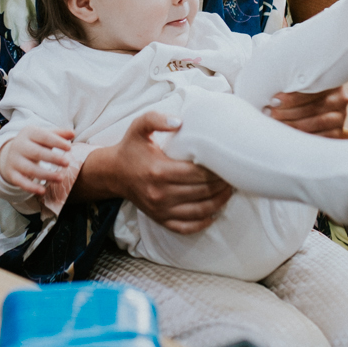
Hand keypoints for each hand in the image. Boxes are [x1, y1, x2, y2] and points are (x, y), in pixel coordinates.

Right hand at [0, 126, 75, 195]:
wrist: (9, 154)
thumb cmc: (34, 143)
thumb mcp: (44, 135)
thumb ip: (58, 134)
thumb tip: (72, 133)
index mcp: (29, 133)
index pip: (44, 136)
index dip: (57, 142)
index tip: (69, 148)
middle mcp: (19, 145)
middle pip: (37, 153)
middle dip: (52, 158)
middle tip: (67, 163)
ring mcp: (14, 160)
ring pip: (30, 169)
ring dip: (46, 174)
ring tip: (60, 178)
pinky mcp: (12, 174)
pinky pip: (21, 182)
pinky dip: (31, 187)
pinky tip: (43, 191)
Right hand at [79, 111, 232, 233]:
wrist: (113, 173)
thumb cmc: (131, 148)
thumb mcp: (139, 127)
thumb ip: (157, 119)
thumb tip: (180, 122)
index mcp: (159, 170)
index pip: (198, 174)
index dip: (217, 170)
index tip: (228, 162)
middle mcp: (160, 193)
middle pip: (202, 191)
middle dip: (222, 184)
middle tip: (234, 175)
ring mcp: (160, 209)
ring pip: (200, 211)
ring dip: (219, 202)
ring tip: (229, 190)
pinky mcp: (160, 219)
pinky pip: (187, 227)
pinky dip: (204, 222)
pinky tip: (214, 211)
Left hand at [268, 86, 347, 136]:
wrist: (314, 111)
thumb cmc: (299, 94)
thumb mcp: (298, 87)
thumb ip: (291, 87)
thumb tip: (272, 97)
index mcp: (330, 82)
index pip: (312, 90)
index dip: (291, 97)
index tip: (274, 101)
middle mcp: (339, 99)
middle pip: (313, 107)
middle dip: (288, 112)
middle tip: (271, 113)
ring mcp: (339, 117)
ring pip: (316, 122)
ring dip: (293, 124)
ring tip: (276, 123)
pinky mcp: (336, 133)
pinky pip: (320, 136)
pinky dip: (303, 136)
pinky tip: (288, 135)